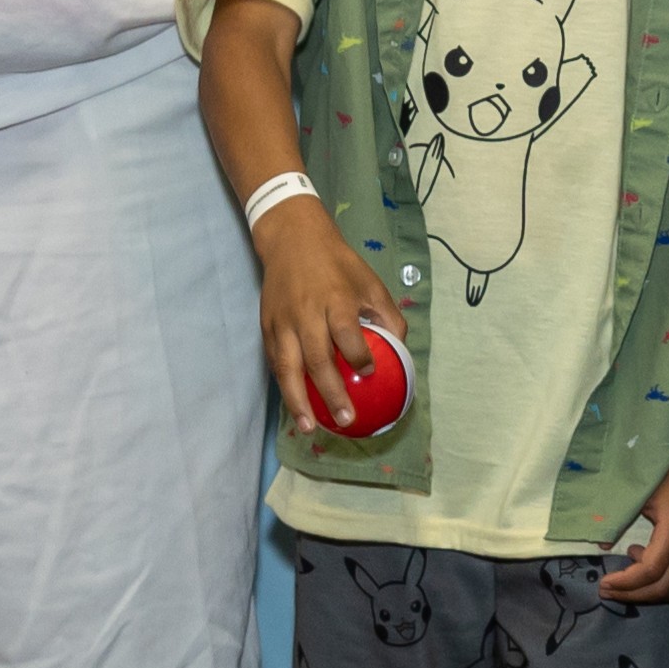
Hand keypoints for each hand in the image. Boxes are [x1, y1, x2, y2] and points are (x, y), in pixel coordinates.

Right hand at [252, 194, 395, 435]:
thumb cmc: (338, 265)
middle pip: (316, 358)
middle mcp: (307, 313)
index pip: (346, 333)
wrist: (292, 240)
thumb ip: (387, 315)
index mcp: (336, 299)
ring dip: (298, 401)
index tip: (369, 374)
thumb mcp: (370, 282)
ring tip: (310, 427)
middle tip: (345, 419)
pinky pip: (276, 362)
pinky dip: (284, 386)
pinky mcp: (267, 327)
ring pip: (288, 367)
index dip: (358, 356)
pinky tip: (295, 406)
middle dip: (331, 392)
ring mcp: (283, 322)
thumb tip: (401, 350)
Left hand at [596, 451, 668, 602]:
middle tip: (609, 590)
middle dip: (632, 594)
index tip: (604, 583)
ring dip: (652, 593)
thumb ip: (619, 520)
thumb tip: (602, 547)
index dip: (624, 583)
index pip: (648, 573)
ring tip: (632, 580)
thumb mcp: (643, 494)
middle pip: (662, 587)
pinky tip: (660, 578)